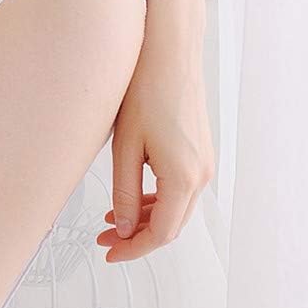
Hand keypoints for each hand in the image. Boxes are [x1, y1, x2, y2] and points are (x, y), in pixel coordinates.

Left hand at [96, 36, 214, 262]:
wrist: (169, 54)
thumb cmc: (147, 91)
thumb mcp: (125, 148)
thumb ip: (124, 193)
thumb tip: (123, 226)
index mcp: (183, 177)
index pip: (160, 233)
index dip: (133, 249)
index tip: (110, 253)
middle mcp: (201, 174)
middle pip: (171, 226)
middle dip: (137, 237)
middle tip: (103, 239)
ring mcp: (203, 163)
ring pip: (175, 209)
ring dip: (145, 220)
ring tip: (111, 221)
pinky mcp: (199, 152)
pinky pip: (179, 191)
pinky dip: (156, 202)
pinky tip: (131, 200)